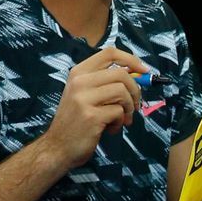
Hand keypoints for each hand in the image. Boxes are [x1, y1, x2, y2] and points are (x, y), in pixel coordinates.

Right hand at [43, 46, 145, 168]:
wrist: (57, 147)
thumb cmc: (75, 120)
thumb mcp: (84, 94)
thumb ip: (104, 83)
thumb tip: (138, 75)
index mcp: (79, 72)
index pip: (110, 53)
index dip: (131, 60)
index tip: (144, 71)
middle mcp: (80, 81)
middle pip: (121, 74)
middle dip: (135, 90)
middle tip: (135, 105)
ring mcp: (84, 98)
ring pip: (122, 92)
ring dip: (129, 108)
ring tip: (123, 119)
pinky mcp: (91, 116)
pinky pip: (119, 112)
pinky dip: (120, 122)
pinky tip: (111, 129)